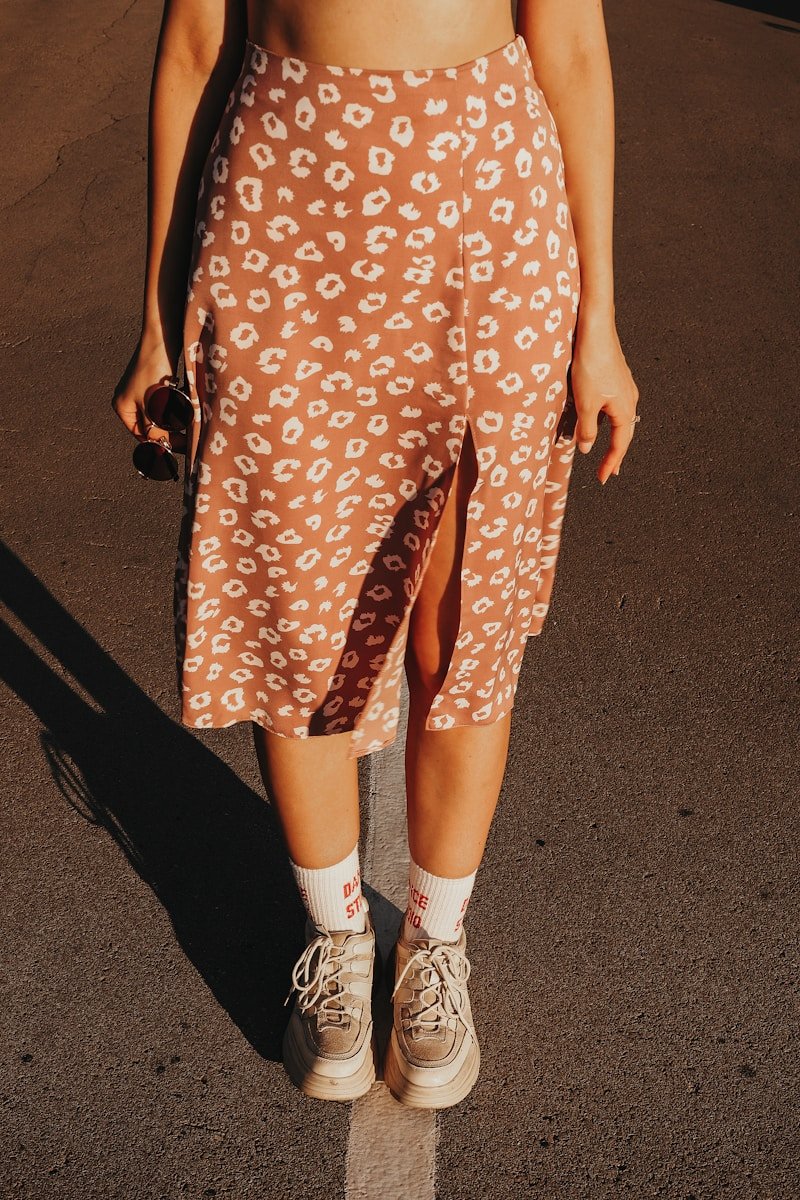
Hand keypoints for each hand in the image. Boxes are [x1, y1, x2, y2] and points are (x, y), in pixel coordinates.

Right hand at [110, 332, 185, 451]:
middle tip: (190, 440)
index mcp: (123, 408)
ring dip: (177, 421)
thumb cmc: (154, 370)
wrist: (162, 339)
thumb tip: (160, 446)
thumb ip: (156, 428)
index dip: (161, 444)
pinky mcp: (157, 385)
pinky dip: (178, 408)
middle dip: (171, 432)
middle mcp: (130, 401)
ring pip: (163, 416)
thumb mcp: (154, 405)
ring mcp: (143, 393)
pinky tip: (189, 410)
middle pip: (153, 426)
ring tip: (192, 426)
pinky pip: (168, 404)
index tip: (181, 450)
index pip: (143, 436)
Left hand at [569, 310, 639, 484]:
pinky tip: (598, 422)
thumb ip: (586, 429)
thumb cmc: (591, 366)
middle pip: (624, 434)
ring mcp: (624, 388)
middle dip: (616, 454)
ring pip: (619, 420)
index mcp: (625, 409)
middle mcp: (630, 400)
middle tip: (610, 472)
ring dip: (612, 437)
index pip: (620, 444)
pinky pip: (614, 407)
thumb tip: (587, 448)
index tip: (603, 479)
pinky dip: (607, 421)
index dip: (611, 463)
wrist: (595, 330)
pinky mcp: (616, 378)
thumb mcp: (585, 403)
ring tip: (607, 452)